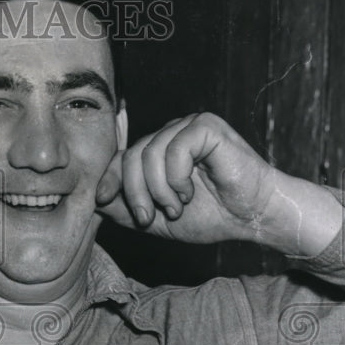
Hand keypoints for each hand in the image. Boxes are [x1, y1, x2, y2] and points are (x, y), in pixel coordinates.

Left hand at [95, 112, 340, 253]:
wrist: (251, 217)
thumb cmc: (210, 216)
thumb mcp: (156, 218)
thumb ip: (124, 207)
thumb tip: (93, 199)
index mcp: (158, 151)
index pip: (120, 158)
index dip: (108, 178)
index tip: (102, 199)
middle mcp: (170, 134)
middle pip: (130, 156)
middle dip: (134, 193)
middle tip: (149, 217)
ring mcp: (188, 127)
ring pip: (149, 153)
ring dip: (159, 190)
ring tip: (176, 207)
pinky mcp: (207, 126)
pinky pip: (175, 148)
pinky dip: (178, 177)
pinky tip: (191, 191)